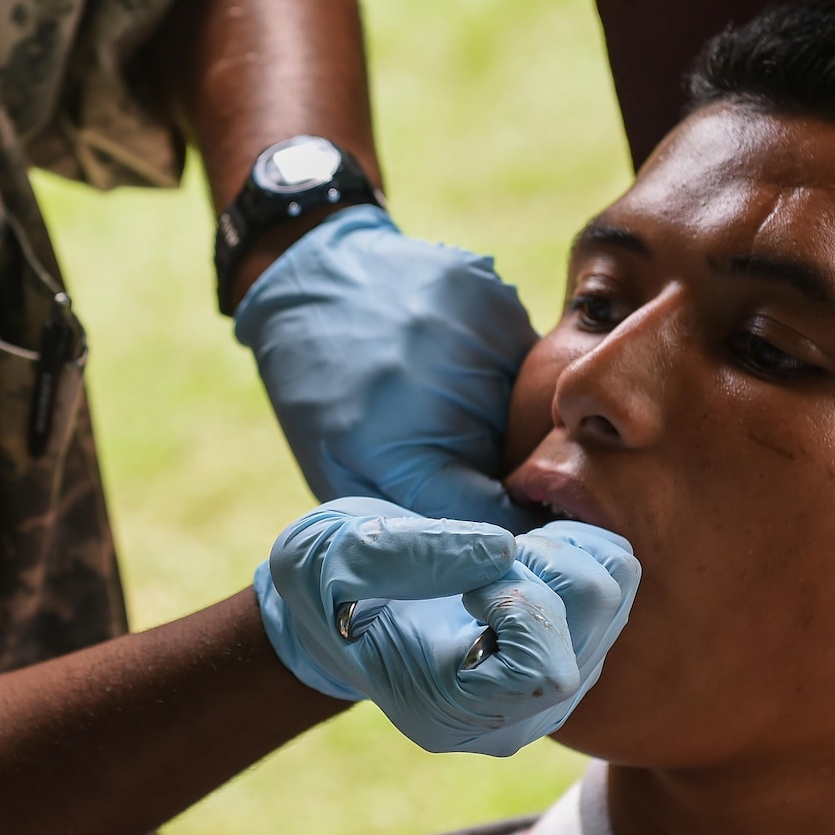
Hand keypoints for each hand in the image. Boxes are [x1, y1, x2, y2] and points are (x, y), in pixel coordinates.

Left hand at [235, 206, 540, 530]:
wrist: (308, 281)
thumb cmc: (318, 394)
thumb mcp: (341, 474)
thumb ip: (408, 516)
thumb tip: (479, 554)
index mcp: (401, 447)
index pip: (494, 517)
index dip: (501, 532)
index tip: (497, 533)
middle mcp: (445, 389)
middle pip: (514, 460)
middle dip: (494, 469)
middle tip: (452, 450)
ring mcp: (474, 335)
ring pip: (527, 406)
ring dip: (498, 414)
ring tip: (446, 398)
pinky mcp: (493, 296)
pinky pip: (524, 354)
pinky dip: (500, 367)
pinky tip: (455, 358)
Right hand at [254, 498, 637, 755]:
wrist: (334, 608)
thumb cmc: (323, 588)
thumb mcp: (328, 557)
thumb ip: (406, 554)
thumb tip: (503, 548)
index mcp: (450, 710)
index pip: (544, 669)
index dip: (518, 604)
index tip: (469, 581)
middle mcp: (515, 716)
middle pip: (594, 618)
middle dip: (544, 562)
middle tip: (482, 550)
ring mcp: (550, 687)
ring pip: (614, 596)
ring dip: (561, 550)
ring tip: (496, 550)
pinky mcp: (571, 648)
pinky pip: (616, 582)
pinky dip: (576, 547)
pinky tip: (520, 551)